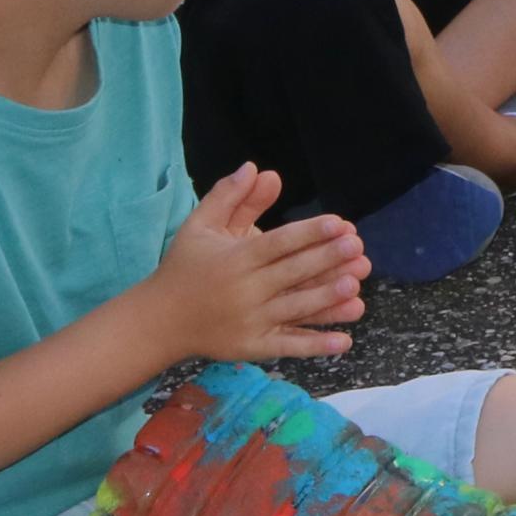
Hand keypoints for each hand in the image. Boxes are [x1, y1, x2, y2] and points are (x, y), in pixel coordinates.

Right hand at [143, 166, 363, 363]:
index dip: (309, 233)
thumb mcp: (200, 226)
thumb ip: (231, 198)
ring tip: (354, 286)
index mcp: (235, 259)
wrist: (158, 321)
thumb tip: (256, 167)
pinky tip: (344, 341)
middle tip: (358, 248)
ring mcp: (249, 322)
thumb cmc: (184, 267)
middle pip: (291, 273)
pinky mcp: (251, 347)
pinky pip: (287, 346)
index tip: (339, 223)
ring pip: (294, 309)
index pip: (278, 243)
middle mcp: (244, 290)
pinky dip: (315, 346)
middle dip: (326, 260)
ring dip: (326, 300)